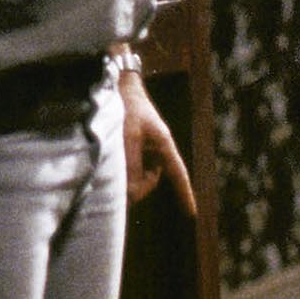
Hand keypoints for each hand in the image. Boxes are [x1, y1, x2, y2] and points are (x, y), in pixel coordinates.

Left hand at [119, 73, 196, 214]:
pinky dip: (118, 169)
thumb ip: (131, 166)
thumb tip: (132, 195)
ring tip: (110, 157)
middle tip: (116, 181)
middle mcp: (155, 150)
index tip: (192, 214)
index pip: (178, 175)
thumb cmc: (124, 107)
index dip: (184, 195)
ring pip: (135, 176)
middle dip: (135, 186)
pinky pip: (127, 168)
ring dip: (123, 175)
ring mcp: (143, 149)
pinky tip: (107, 156)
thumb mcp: (127, 136)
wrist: (113, 84)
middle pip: (149, 182)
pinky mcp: (130, 148)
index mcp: (163, 145)